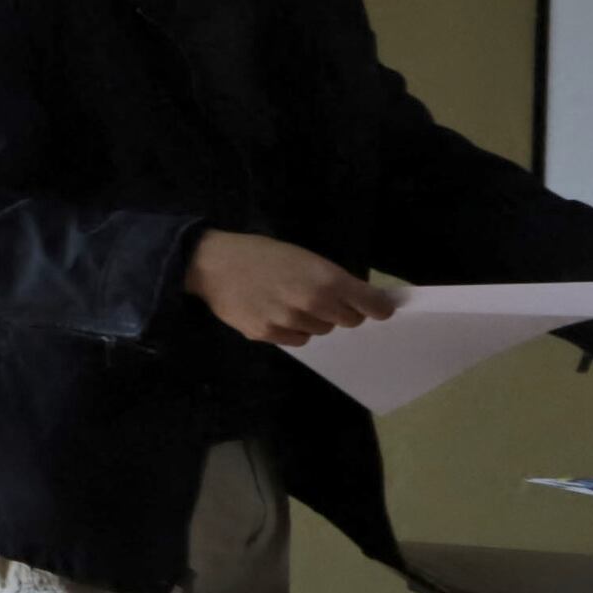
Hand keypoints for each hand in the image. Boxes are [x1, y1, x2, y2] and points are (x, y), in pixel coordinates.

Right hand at [186, 230, 387, 345]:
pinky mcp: (268, 335)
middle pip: (349, 321)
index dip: (378, 307)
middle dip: (341, 311)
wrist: (213, 264)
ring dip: (315, 320)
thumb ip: (334, 279)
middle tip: (322, 297)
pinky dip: (293, 329)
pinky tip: (274, 312)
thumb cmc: (262, 253)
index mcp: (327, 280)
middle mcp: (312, 304)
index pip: (372, 305)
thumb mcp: (305, 256)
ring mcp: (289, 323)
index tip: (379, 308)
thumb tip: (362, 300)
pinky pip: (297, 339)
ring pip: (321, 331)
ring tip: (290, 302)